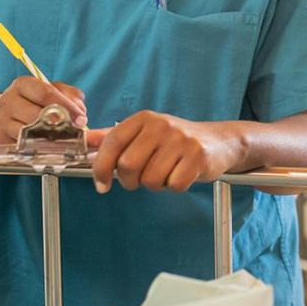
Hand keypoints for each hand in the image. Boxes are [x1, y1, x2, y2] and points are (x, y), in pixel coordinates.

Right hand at [0, 77, 87, 145]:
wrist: (2, 118)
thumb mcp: (50, 91)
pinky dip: (40, 147)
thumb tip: (80, 108)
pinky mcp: (0, 141)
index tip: (81, 118)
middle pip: (39, 114)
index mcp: (21, 85)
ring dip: (52, 138)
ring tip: (64, 139)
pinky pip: (24, 146)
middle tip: (76, 131)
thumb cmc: (32, 103)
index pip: (46, 93)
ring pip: (31, 132)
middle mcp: (8, 102)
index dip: (67, 106)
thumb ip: (68, 94)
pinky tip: (49, 146)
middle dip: (61, 124)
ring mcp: (1, 122)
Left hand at [85, 111, 243, 193]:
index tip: (101, 185)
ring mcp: (181, 140)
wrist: (218, 142)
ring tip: (166, 173)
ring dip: (155, 185)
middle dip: (130, 181)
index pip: (112, 143)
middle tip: (140, 180)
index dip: (101, 168)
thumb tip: (87, 140)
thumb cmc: (176, 141)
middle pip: (128, 166)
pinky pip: (173, 185)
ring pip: (150, 179)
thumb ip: (115, 138)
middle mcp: (161, 125)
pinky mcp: (198, 156)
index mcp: (144, 118)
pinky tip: (181, 174)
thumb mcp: (145, 133)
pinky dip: (174, 187)